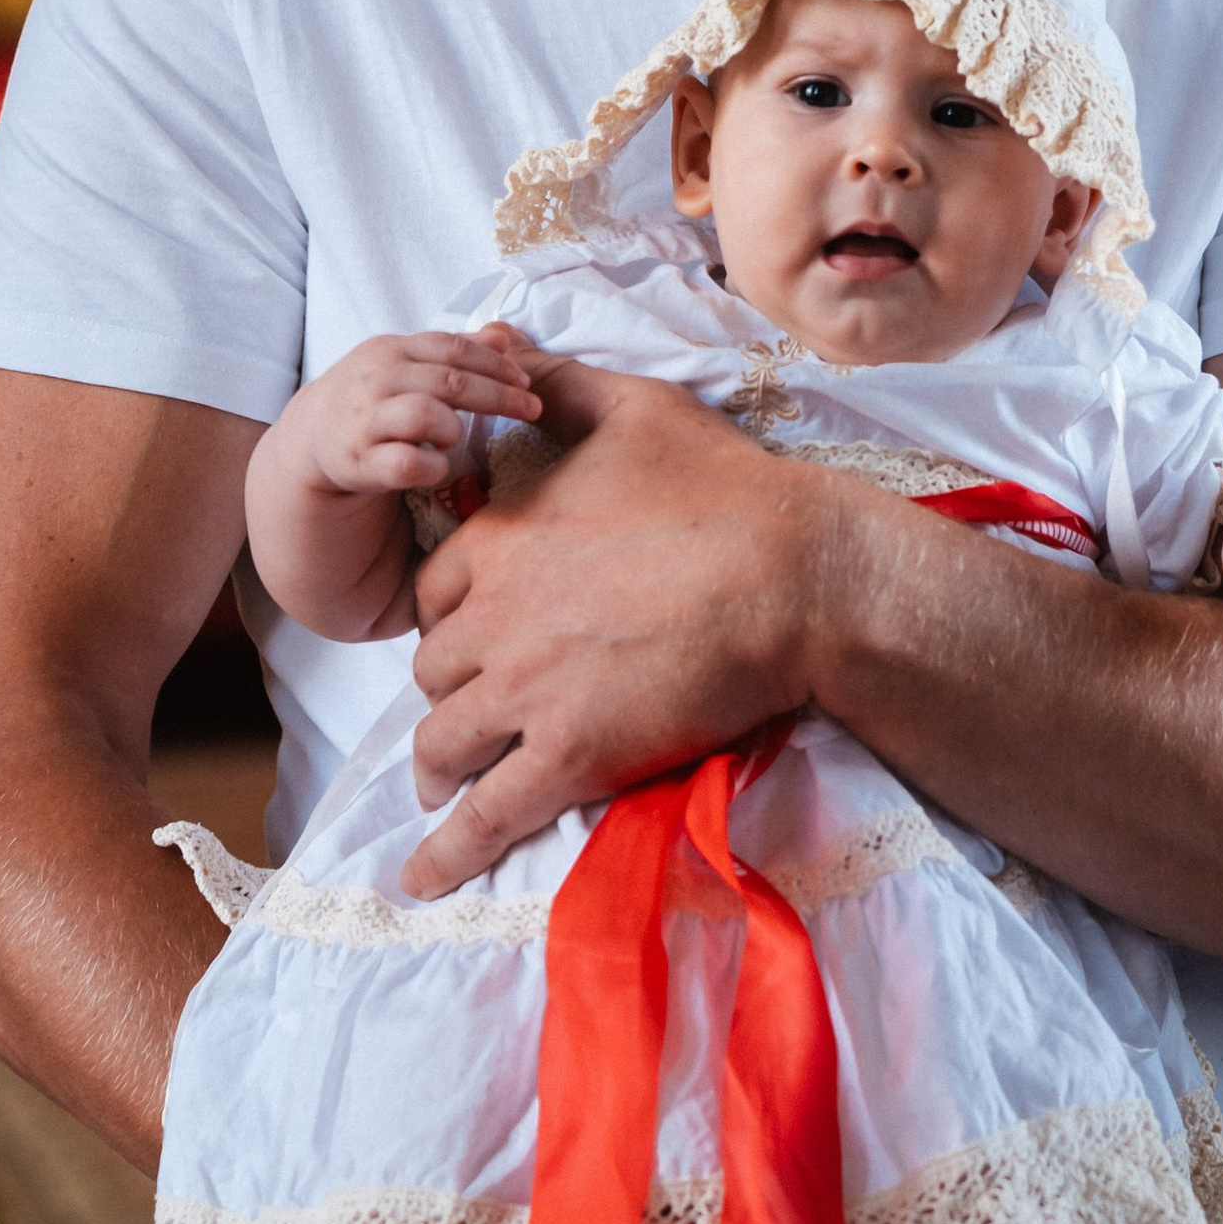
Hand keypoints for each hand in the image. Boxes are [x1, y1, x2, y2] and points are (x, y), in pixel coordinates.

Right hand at [276, 327, 539, 497]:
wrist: (312, 434)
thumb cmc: (374, 396)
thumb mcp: (406, 363)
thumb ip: (454, 350)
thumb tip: (502, 337)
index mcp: (392, 350)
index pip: (452, 348)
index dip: (495, 364)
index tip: (527, 381)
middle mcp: (376, 379)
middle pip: (449, 382)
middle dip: (498, 396)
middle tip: (532, 408)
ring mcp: (364, 420)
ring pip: (425, 416)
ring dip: (453, 428)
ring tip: (456, 437)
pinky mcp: (357, 461)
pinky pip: (405, 464)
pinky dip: (431, 467)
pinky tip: (437, 466)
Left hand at [400, 369, 828, 896]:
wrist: (798, 575)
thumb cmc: (725, 486)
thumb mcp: (632, 405)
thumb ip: (552, 380)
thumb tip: (497, 343)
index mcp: (501, 536)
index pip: (437, 591)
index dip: (457, 616)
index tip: (481, 632)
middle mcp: (496, 614)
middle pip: (434, 669)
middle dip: (453, 690)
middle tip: (479, 710)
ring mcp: (529, 690)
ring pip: (442, 742)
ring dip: (438, 768)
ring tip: (443, 790)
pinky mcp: (570, 756)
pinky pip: (483, 815)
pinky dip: (445, 853)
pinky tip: (424, 880)